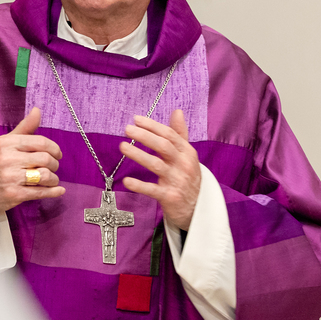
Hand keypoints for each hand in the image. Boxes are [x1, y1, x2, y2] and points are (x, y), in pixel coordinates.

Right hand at [0, 107, 64, 213]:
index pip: (40, 142)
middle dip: (54, 163)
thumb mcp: (5, 142)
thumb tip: (38, 110)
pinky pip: (40, 192)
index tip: (57, 154)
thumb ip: (24, 128)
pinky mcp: (14, 195)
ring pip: (45, 176)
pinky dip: (53, 191)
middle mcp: (8, 159)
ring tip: (51, 179)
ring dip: (53, 178)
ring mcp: (10, 178)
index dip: (54, 148)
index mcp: (6, 143)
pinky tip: (59, 190)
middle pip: (45, 159)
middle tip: (52, 166)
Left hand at [120, 109, 200, 230]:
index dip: (153, 126)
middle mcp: (184, 165)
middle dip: (145, 136)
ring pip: (156, 165)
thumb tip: (177, 111)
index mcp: (187, 152)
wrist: (198, 208)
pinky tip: (126, 181)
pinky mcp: (170, 197)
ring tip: (123, 146)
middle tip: (128, 129)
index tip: (136, 119)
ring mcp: (177, 181)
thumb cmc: (188, 177)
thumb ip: (180, 134)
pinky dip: (139, 185)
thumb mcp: (187, 155)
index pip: (170, 134)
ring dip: (138, 155)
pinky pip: (153, 190)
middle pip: (164, 146)